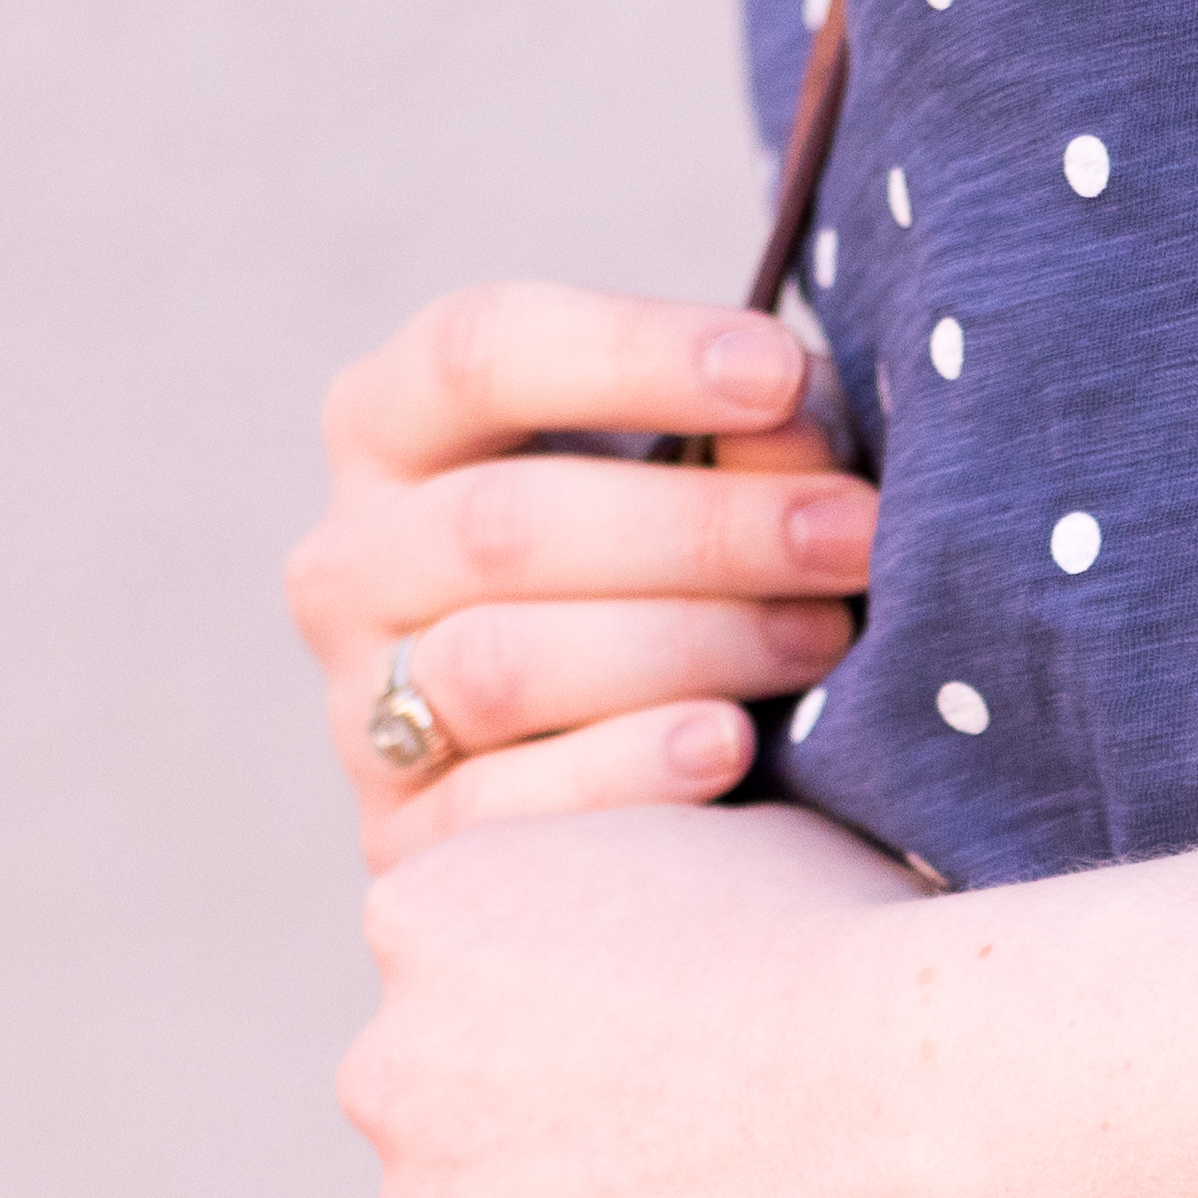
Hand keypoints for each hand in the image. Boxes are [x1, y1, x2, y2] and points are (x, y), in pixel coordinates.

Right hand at [283, 283, 879, 872]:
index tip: (778, 375)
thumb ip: (745, 430)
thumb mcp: (699, 470)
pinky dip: (624, 769)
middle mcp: (347, 563)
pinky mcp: (404, 843)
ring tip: (821, 638)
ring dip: (684, 644)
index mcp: (390, 427)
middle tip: (851, 534)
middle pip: (500, 526)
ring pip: (499, 664)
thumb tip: (793, 427)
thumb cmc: (676, 571)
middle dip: (701, 528)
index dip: (631, 355)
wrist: (637, 774)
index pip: (474, 354)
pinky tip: (728, 743)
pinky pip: (500, 810)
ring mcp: (359, 710)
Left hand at [344, 798, 943, 1197]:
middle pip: (453, 1137)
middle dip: (553, 1161)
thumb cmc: (862, 966)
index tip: (679, 1071)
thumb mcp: (701, 854)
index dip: (583, 1043)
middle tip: (703, 1178)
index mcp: (426, 916)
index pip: (464, 999)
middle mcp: (384, 1068)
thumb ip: (612, 907)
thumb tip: (637, 960)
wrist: (922, 1117)